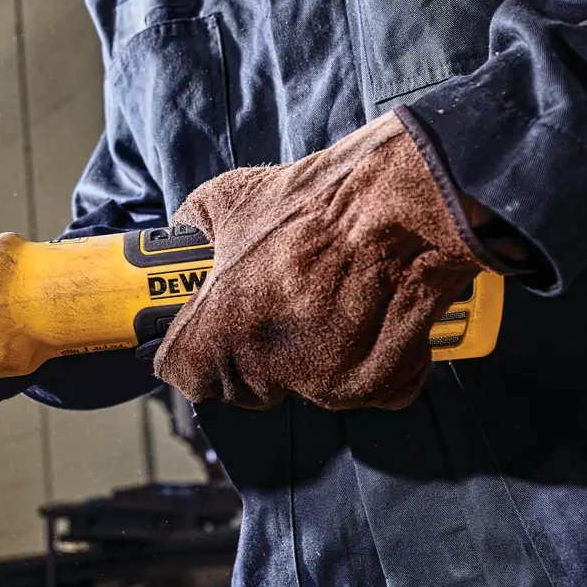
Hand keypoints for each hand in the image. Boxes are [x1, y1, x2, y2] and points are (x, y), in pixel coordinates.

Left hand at [154, 113, 491, 410]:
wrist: (403, 207)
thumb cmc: (318, 203)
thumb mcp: (232, 198)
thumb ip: (198, 225)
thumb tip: (187, 231)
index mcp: (223, 328)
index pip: (183, 373)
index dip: (188, 352)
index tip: (199, 336)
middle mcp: (270, 365)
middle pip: (241, 386)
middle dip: (248, 355)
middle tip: (269, 310)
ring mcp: (325, 383)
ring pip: (301, 387)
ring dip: (307, 357)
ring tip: (325, 302)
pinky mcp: (378, 387)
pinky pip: (359, 388)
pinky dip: (364, 363)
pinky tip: (369, 318)